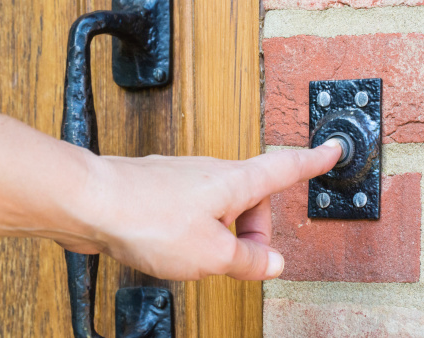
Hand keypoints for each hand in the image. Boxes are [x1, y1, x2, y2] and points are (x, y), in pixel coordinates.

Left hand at [58, 140, 340, 280]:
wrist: (91, 202)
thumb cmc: (148, 217)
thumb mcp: (212, 253)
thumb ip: (248, 261)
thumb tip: (273, 264)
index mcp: (236, 181)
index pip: (287, 167)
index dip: (314, 160)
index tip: (332, 149)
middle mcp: (213, 173)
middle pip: (253, 202)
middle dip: (253, 235)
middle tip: (238, 262)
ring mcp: (186, 180)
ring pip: (222, 210)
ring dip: (221, 237)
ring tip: (197, 257)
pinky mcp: (164, 191)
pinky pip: (194, 213)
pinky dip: (196, 233)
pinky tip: (174, 248)